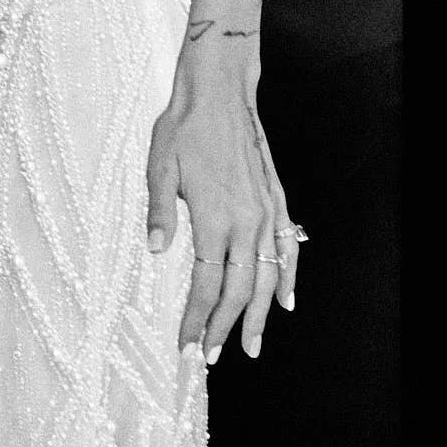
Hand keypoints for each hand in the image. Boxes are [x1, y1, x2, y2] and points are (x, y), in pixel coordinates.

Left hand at [145, 54, 301, 364]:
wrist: (220, 90)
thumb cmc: (184, 125)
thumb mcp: (159, 164)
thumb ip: (159, 210)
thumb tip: (157, 251)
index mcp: (213, 218)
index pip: (207, 285)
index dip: (197, 319)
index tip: (186, 345)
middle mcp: (245, 221)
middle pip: (239, 290)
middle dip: (226, 327)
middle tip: (212, 356)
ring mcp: (265, 212)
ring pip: (267, 276)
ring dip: (259, 314)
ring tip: (252, 344)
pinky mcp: (276, 200)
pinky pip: (288, 248)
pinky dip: (289, 277)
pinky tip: (286, 299)